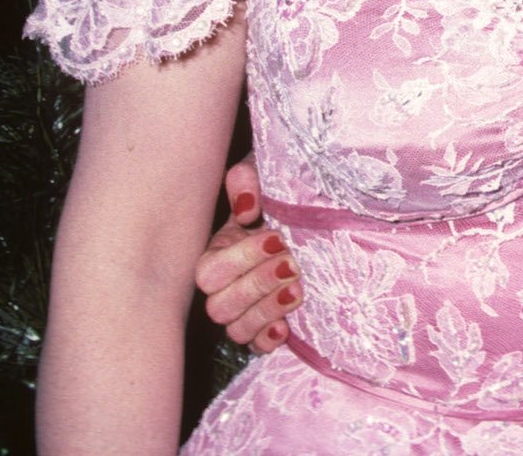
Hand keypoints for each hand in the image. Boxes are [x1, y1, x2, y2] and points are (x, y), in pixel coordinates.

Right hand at [193, 159, 298, 352]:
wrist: (315, 215)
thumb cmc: (282, 194)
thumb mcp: (265, 176)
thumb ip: (247, 180)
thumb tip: (247, 207)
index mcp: (219, 250)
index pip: (208, 272)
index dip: (240, 259)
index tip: (276, 237)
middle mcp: (226, 284)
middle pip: (219, 306)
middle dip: (257, 285)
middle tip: (292, 264)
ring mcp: (244, 308)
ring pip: (236, 329)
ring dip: (266, 311)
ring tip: (298, 290)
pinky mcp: (267, 325)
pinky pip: (256, 345)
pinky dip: (268, 339)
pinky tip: (287, 327)